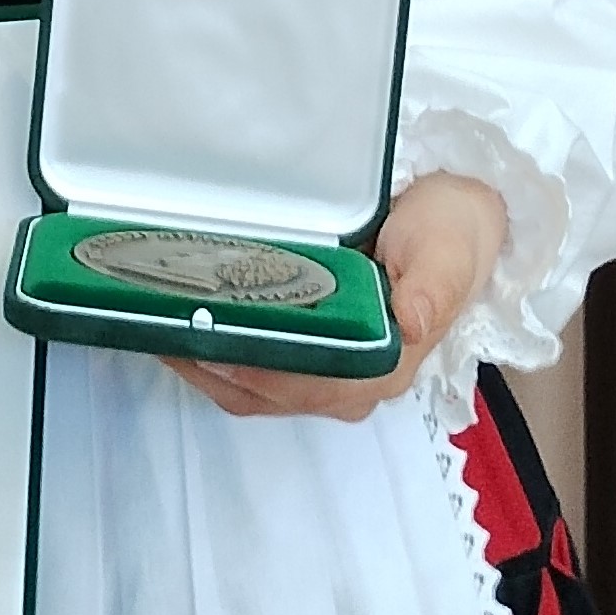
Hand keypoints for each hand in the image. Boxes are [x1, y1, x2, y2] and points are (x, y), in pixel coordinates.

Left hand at [168, 171, 505, 424]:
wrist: (459, 222)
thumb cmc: (450, 235)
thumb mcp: (447, 251)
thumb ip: (432, 286)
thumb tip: (409, 320)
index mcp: (384, 367)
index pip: (304, 384)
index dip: (251, 368)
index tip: (202, 339)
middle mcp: (354, 383)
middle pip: (266, 392)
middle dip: (210, 364)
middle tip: (157, 321)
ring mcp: (332, 373)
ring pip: (253, 387)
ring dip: (206, 362)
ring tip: (156, 321)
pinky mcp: (316, 354)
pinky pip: (256, 369)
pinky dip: (218, 353)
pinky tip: (189, 321)